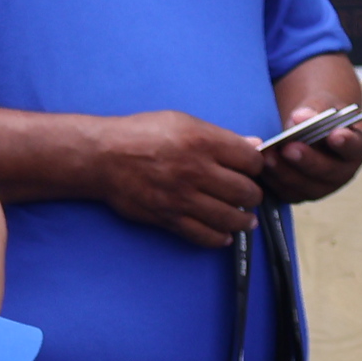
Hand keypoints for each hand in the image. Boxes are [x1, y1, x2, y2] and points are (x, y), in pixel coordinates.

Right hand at [91, 111, 262, 247]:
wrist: (103, 158)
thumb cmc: (141, 134)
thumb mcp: (183, 122)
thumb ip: (220, 136)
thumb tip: (252, 145)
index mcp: (204, 142)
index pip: (252, 161)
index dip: (258, 167)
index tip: (253, 171)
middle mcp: (197, 171)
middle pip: (245, 192)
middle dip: (253, 195)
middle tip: (250, 196)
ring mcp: (183, 198)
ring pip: (229, 217)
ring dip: (243, 221)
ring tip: (246, 220)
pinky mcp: (168, 217)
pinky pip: (202, 234)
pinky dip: (218, 238)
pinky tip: (224, 235)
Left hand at [255, 106, 361, 205]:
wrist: (306, 128)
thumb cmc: (318, 114)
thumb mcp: (320, 105)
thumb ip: (314, 109)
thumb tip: (300, 117)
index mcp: (356, 148)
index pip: (355, 147)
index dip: (346, 143)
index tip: (335, 134)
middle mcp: (342, 172)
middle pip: (327, 172)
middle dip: (307, 160)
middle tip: (289, 148)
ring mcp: (321, 187)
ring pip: (304, 186)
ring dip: (284, 172)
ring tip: (267, 155)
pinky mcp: (299, 194)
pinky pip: (285, 192)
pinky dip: (272, 180)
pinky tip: (260, 166)